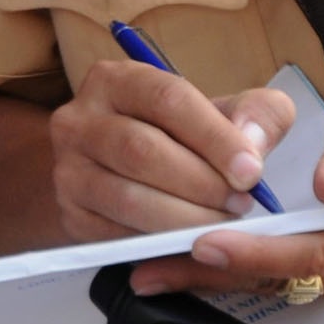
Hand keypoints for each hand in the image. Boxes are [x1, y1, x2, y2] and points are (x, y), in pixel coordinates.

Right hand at [49, 58, 296, 241]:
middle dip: (201, 183)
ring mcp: (67, 169)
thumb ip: (256, 114)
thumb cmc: (181, 136)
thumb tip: (252, 143)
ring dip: (184, 218)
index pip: (167, 99)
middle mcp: (78, 119)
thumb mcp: (222, 112)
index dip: (214, 136)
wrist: (123, 170)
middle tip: (241, 204)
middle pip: (142, 150)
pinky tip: (188, 240)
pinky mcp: (70, 214)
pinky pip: (116, 235)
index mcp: (115, 80)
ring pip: (127, 198)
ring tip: (221, 223)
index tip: (252, 171)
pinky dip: (159, 244)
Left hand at [127, 81, 323, 302]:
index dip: (254, 250)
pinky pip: (285, 275)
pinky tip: (192, 262)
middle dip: (213, 273)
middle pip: (283, 274)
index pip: (311, 249)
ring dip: (217, 275)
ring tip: (153, 269)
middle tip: (148, 268)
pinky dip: (238, 268)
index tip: (202, 242)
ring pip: (278, 280)